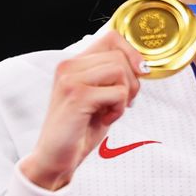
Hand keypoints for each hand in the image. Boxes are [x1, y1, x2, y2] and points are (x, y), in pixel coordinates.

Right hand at [20, 31, 146, 189]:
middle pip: (120, 56)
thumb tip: (141, 65)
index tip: (138, 74)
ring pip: (120, 71)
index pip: (112, 37)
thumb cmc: (79, 130)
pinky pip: (117, 92)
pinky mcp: (78, 96)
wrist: (54, 158)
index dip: (133, 53)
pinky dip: (119, 108)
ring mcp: (71, 80)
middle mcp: (69, 66)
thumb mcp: (99, 98)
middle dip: (132, 81)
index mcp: (74, 64)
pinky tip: (105, 119)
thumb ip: (113, 78)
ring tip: (111, 110)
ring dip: (125, 95)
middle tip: (123, 103)